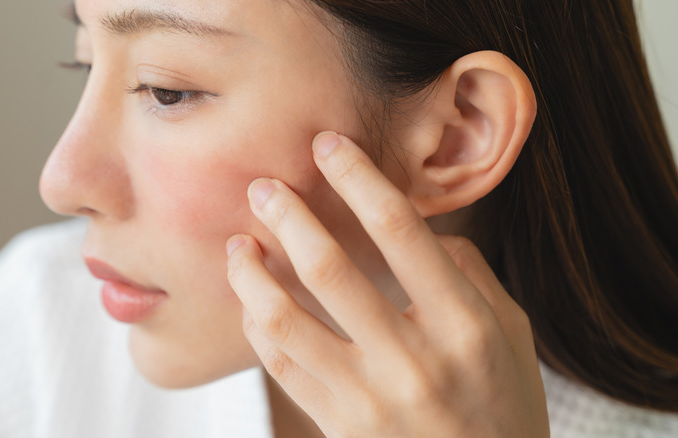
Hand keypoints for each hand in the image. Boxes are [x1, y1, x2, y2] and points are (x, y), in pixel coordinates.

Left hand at [226, 132, 548, 437]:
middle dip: (289, 216)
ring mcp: (369, 399)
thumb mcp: (513, 336)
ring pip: (287, 319)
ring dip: (253, 274)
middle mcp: (413, 359)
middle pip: (330, 268)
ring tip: (238, 244)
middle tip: (264, 186)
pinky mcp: (338, 426)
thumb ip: (472, 277)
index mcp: (464, 325)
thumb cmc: (503, 408)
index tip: (329, 145)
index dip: (358, 178)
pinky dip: (258, 326)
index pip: (400, 231)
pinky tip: (251, 300)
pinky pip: (281, 367)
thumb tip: (425, 232)